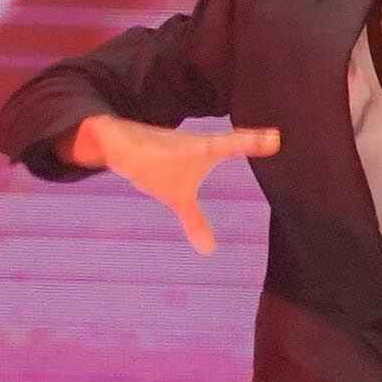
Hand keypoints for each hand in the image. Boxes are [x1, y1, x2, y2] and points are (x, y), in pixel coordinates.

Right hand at [74, 114, 278, 253]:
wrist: (119, 141)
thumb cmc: (161, 166)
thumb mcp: (178, 197)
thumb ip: (195, 221)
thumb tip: (209, 252)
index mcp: (197, 153)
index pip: (228, 151)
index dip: (250, 147)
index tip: (277, 139)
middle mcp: (180, 146)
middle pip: (209, 144)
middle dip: (238, 141)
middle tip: (273, 137)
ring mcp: (150, 142)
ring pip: (160, 140)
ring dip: (175, 140)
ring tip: (194, 141)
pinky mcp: (121, 138)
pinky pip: (115, 135)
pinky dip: (112, 136)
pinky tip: (104, 129)